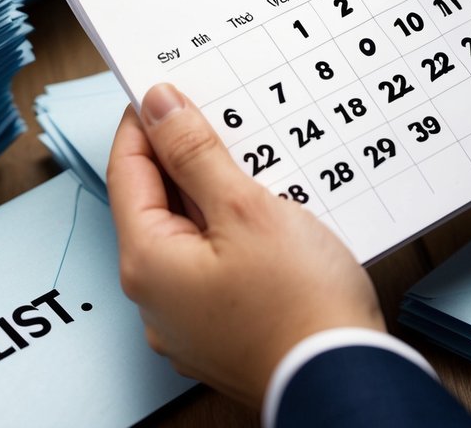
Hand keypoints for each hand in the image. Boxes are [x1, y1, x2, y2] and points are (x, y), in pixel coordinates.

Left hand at [107, 83, 382, 407]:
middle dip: (184, 158)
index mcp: (147, 262)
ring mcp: (187, 320)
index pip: (127, 171)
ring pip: (189, 235)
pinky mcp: (221, 330)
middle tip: (219, 118)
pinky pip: (212, 266)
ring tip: (251, 164)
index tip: (167, 91)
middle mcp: (155, 297)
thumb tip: (159, 106)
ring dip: (212, 195)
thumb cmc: (299, 301)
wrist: (343, 378)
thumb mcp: (245, 208)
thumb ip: (195, 153)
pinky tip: (266, 215)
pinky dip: (230, 233)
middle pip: (156, 205)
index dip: (145, 124)